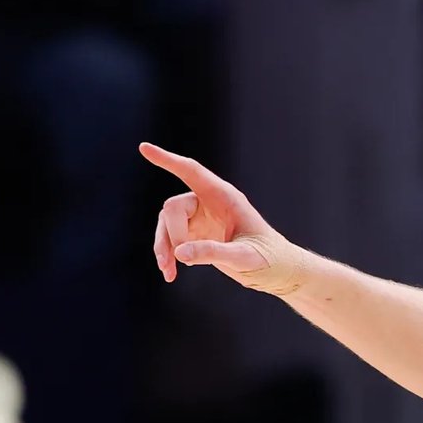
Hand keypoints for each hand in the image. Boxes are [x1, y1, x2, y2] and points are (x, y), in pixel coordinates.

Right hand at [141, 143, 303, 292]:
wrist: (279, 272)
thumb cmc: (270, 259)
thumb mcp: (244, 257)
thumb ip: (213, 253)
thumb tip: (179, 253)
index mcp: (225, 197)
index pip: (191, 172)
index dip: (168, 160)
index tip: (144, 148)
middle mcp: (210, 203)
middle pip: (173, 207)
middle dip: (173, 233)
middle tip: (182, 259)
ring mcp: (201, 219)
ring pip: (166, 224)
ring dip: (163, 247)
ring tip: (167, 270)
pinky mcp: (197, 236)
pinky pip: (172, 240)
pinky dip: (168, 256)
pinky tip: (169, 274)